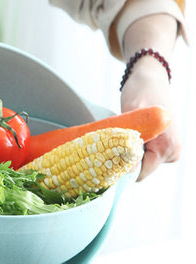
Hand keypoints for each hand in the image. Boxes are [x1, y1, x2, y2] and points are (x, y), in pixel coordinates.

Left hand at [120, 57, 180, 180]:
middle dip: (124, 161)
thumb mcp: (131, 114)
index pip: (140, 173)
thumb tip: (127, 170)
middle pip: (141, 170)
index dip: (121, 169)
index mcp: (167, 147)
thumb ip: (129, 140)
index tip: (105, 160)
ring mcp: (171, 150)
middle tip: (109, 145)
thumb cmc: (141, 91)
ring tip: (121, 136)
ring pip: (142, 163)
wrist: (151, 77)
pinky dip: (133, 149)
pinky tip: (128, 136)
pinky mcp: (165, 146)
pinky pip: (145, 155)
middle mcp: (172, 151)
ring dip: (128, 154)